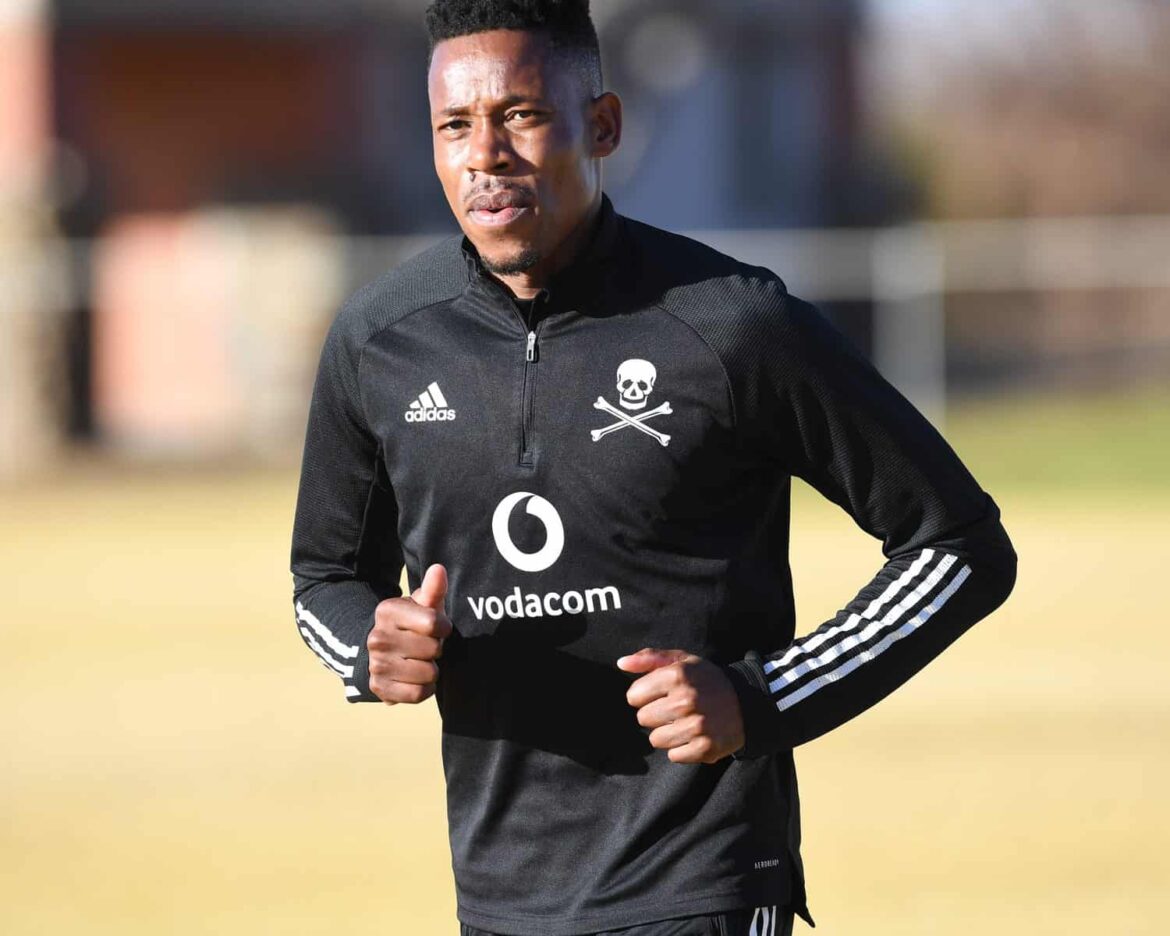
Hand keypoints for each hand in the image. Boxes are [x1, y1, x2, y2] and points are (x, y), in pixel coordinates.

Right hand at [368, 563, 451, 704]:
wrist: (380, 651)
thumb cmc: (409, 625)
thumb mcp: (420, 605)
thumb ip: (432, 589)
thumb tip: (438, 569)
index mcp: (387, 612)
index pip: (433, 623)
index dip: (443, 627)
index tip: (437, 627)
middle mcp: (378, 638)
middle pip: (433, 650)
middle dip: (436, 649)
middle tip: (425, 646)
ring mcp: (377, 665)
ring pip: (428, 674)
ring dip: (431, 670)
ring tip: (420, 661)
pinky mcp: (380, 688)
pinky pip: (418, 694)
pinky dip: (425, 689)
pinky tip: (417, 678)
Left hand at [616, 648, 744, 763]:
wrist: (747, 703)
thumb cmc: (707, 680)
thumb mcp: (682, 661)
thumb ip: (649, 658)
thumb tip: (621, 663)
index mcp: (677, 675)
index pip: (634, 696)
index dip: (644, 696)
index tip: (660, 694)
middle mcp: (686, 700)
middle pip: (643, 719)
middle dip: (655, 714)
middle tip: (675, 709)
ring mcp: (696, 726)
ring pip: (656, 740)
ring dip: (666, 733)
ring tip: (685, 722)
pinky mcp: (705, 748)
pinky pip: (674, 756)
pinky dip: (681, 748)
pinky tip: (694, 735)